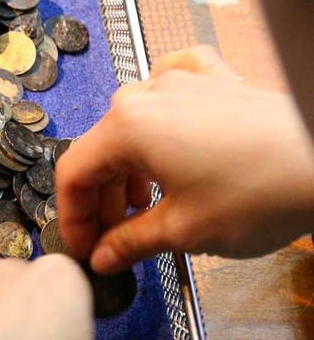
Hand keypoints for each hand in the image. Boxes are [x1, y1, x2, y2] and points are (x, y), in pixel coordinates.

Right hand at [57, 45, 313, 273]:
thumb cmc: (267, 189)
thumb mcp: (185, 231)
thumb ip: (131, 243)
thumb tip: (105, 256)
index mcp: (128, 127)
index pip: (74, 174)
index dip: (72, 219)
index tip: (83, 247)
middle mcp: (149, 95)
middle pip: (102, 150)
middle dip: (103, 200)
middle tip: (113, 240)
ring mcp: (185, 83)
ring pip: (133, 124)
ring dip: (130, 169)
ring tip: (147, 206)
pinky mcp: (218, 83)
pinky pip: (173, 87)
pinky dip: (162, 114)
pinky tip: (165, 127)